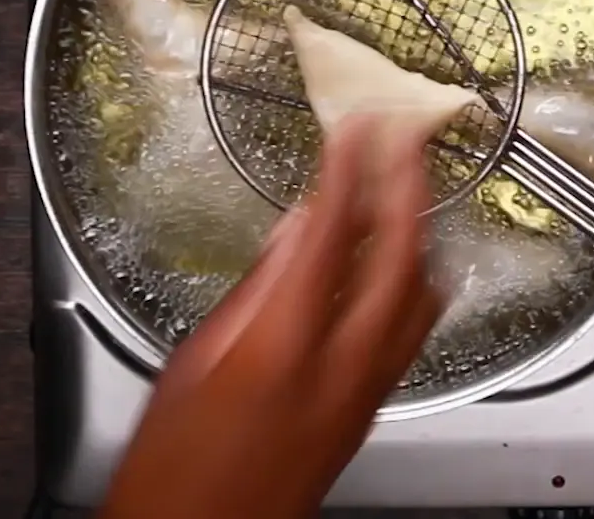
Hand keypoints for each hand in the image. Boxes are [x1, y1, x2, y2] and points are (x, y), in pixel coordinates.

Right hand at [98, 117, 444, 518]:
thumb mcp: (192, 362)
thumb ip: (251, 292)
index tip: (361, 124)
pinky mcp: (369, 414)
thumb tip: (292, 233)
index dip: (352, 170)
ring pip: (422, 298)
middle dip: (411, 189)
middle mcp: (340, 369)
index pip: (332, 236)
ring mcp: (365, 395)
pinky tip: (407, 264)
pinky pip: (414, 332)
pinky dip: (417, 281)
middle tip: (411, 135)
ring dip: (422, 233)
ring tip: (413, 186)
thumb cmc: (172, 470)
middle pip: (400, 261)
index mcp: (282, 348)